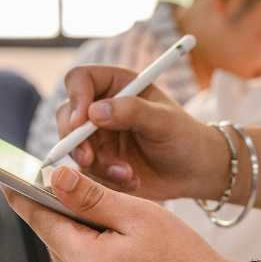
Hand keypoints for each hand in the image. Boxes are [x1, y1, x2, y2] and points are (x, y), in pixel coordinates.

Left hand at [3, 165, 244, 261]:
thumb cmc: (183, 256)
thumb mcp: (138, 215)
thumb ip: (92, 197)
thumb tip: (55, 178)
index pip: (42, 221)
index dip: (24, 197)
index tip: (6, 180)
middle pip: (57, 237)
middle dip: (62, 210)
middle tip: (70, 183)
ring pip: (74, 253)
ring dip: (82, 230)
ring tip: (110, 212)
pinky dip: (97, 250)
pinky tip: (122, 240)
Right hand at [56, 65, 227, 200]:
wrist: (194, 172)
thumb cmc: (184, 137)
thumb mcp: (164, 121)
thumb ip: (132, 111)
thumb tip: (95, 112)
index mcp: (117, 85)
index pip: (80, 80)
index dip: (76, 98)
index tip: (82, 122)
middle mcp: (101, 107)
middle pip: (66, 115)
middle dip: (74, 140)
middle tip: (88, 159)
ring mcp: (97, 136)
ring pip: (74, 147)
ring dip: (97, 164)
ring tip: (127, 173)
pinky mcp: (98, 162)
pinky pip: (86, 171)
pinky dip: (105, 178)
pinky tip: (131, 180)